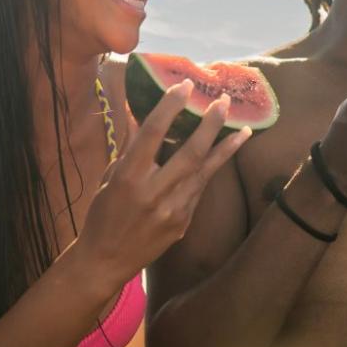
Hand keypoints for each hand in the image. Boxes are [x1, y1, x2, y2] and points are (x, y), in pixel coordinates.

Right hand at [74, 83, 252, 287]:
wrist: (105, 260)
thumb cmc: (103, 214)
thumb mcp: (110, 177)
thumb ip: (129, 148)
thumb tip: (140, 115)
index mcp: (129, 178)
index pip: (152, 134)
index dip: (169, 107)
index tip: (185, 86)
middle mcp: (153, 193)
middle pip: (190, 152)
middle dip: (211, 124)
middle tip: (224, 102)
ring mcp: (172, 211)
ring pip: (205, 173)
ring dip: (226, 149)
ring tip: (244, 129)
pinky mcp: (183, 223)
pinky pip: (199, 190)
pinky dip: (210, 171)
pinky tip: (223, 155)